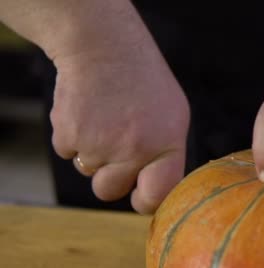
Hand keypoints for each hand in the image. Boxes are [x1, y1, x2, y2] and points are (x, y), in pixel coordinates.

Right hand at [50, 35, 189, 213]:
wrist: (104, 48)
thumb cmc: (144, 83)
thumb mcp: (174, 116)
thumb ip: (166, 155)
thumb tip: (156, 190)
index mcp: (166, 146)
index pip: (156, 195)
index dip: (145, 201)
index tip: (140, 196)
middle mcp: (134, 151)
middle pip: (109, 191)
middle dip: (110, 178)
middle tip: (115, 149)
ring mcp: (99, 145)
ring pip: (87, 170)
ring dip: (92, 151)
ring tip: (105, 118)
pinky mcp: (69, 135)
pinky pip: (67, 152)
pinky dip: (73, 136)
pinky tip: (87, 111)